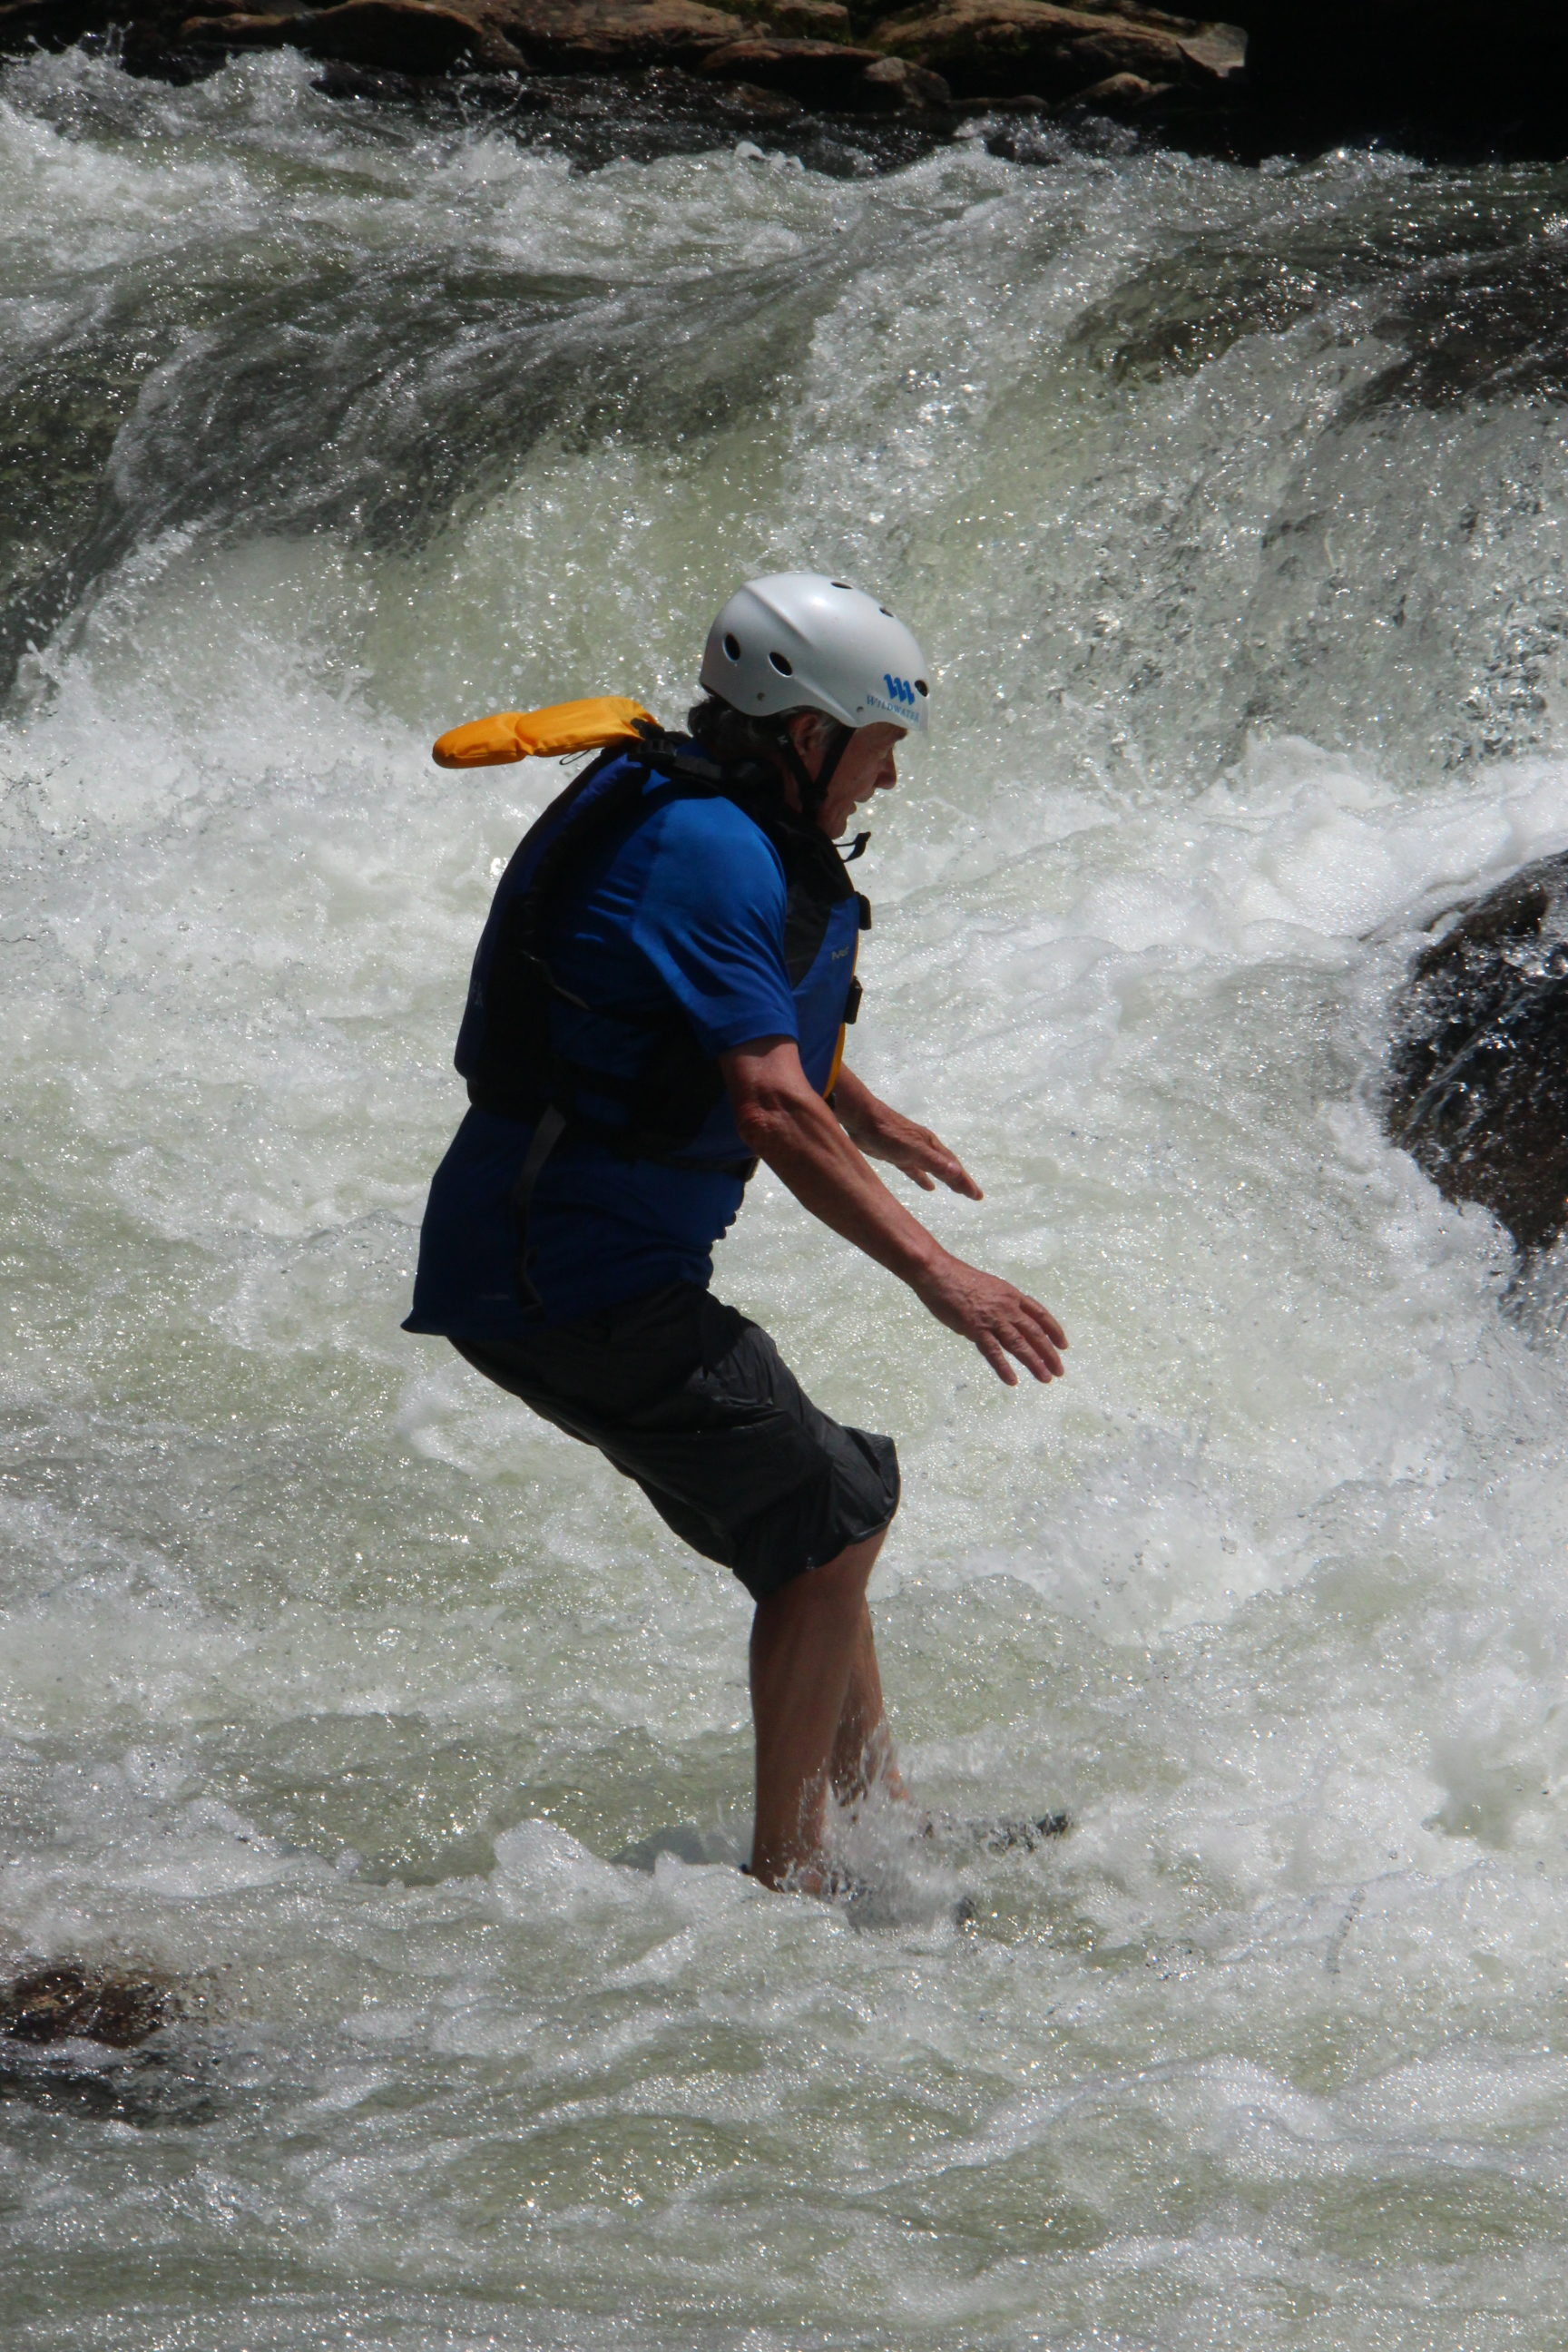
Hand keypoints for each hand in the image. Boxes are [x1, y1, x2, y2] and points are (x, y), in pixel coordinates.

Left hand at [836, 1084, 981, 1199]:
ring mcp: (911, 1151)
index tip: (977, 1196)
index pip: (953, 1167)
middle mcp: (925, 1147)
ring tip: (955, 1190)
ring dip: (945, 1179)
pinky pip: (915, 1170)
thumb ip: (934, 1161)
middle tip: (973, 1195)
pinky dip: (923, 1178)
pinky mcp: (897, 1155)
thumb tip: (958, 1172)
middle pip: (947, 1166)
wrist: (861, 1119)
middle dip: (960, 1180)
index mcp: (931, 1145)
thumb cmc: (888, 1134)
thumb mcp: (913, 1149)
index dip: (965, 1182)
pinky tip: (929, 1187)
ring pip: (933, 1168)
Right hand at [913, 1254, 1067, 1386]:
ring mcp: (993, 1319)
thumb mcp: (990, 1287)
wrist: (939, 1274)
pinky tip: (1012, 1381)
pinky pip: (994, 1352)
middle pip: (1035, 1333)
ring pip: (1019, 1344)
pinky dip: (1004, 1368)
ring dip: (1034, 1363)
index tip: (1063, 1345)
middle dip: (1049, 1354)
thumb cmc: (959, 1278)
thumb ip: (1001, 1303)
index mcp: (1012, 1295)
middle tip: (1059, 1370)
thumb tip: (1007, 1319)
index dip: (1054, 1331)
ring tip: (1045, 1378)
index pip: (1040, 1315)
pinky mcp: (976, 1329)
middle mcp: (1008, 1307)